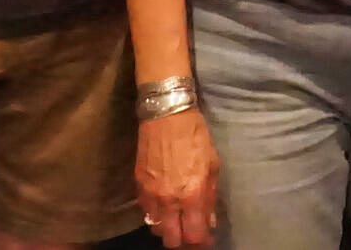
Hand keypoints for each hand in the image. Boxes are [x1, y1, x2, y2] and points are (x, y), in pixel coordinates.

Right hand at [136, 107, 219, 246]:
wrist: (165, 114)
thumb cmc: (195, 136)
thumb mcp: (212, 164)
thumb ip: (210, 195)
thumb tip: (209, 220)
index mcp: (192, 194)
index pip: (194, 235)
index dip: (201, 242)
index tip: (206, 240)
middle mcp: (169, 200)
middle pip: (171, 239)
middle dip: (183, 240)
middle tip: (190, 232)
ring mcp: (151, 194)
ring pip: (156, 228)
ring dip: (168, 228)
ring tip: (177, 219)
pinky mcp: (138, 186)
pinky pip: (146, 211)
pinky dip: (156, 214)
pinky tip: (165, 205)